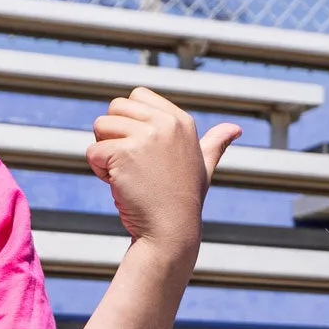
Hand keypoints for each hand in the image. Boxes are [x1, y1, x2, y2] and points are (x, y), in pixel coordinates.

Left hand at [87, 88, 238, 254]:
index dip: (130, 122)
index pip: (137, 96)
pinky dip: (98, 170)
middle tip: (132, 164)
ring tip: (126, 175)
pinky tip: (119, 185)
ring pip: (100, 127)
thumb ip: (215, 144)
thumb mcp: (204, 167)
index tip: (144, 151)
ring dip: (104, 153)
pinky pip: (92, 152)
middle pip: (115, 108)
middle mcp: (165, 123)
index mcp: (181, 120)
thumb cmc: (184, 200)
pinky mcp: (123, 153)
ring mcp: (145, 137)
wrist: (171, 231)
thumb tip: (236, 129)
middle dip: (113, 134)